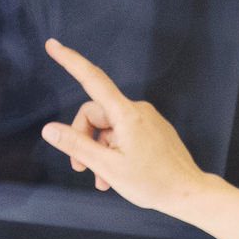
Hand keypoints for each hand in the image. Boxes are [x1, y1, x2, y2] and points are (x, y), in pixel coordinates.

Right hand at [37, 40, 238, 238]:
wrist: (189, 194)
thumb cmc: (153, 182)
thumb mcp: (107, 166)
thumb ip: (76, 145)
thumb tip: (49, 129)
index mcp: (127, 114)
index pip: (92, 79)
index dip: (70, 61)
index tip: (53, 45)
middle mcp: (137, 111)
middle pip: (95, 114)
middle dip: (83, 139)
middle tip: (80, 168)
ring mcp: (146, 120)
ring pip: (107, 129)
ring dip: (98, 152)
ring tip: (101, 179)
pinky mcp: (152, 130)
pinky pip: (123, 134)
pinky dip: (113, 152)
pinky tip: (114, 175)